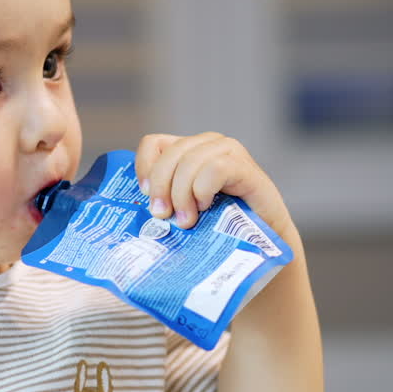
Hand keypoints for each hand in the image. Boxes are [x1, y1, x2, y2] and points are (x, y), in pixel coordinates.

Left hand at [134, 132, 292, 236]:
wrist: (261, 248)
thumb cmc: (217, 231)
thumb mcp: (182, 212)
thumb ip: (162, 203)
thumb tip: (132, 212)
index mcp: (188, 151)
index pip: (153, 143)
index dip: (144, 168)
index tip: (144, 196)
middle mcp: (208, 145)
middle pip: (170, 153)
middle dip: (161, 187)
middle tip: (162, 216)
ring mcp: (229, 153)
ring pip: (190, 160)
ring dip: (182, 193)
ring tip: (186, 220)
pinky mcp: (247, 168)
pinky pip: (216, 168)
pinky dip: (203, 188)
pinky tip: (205, 206)